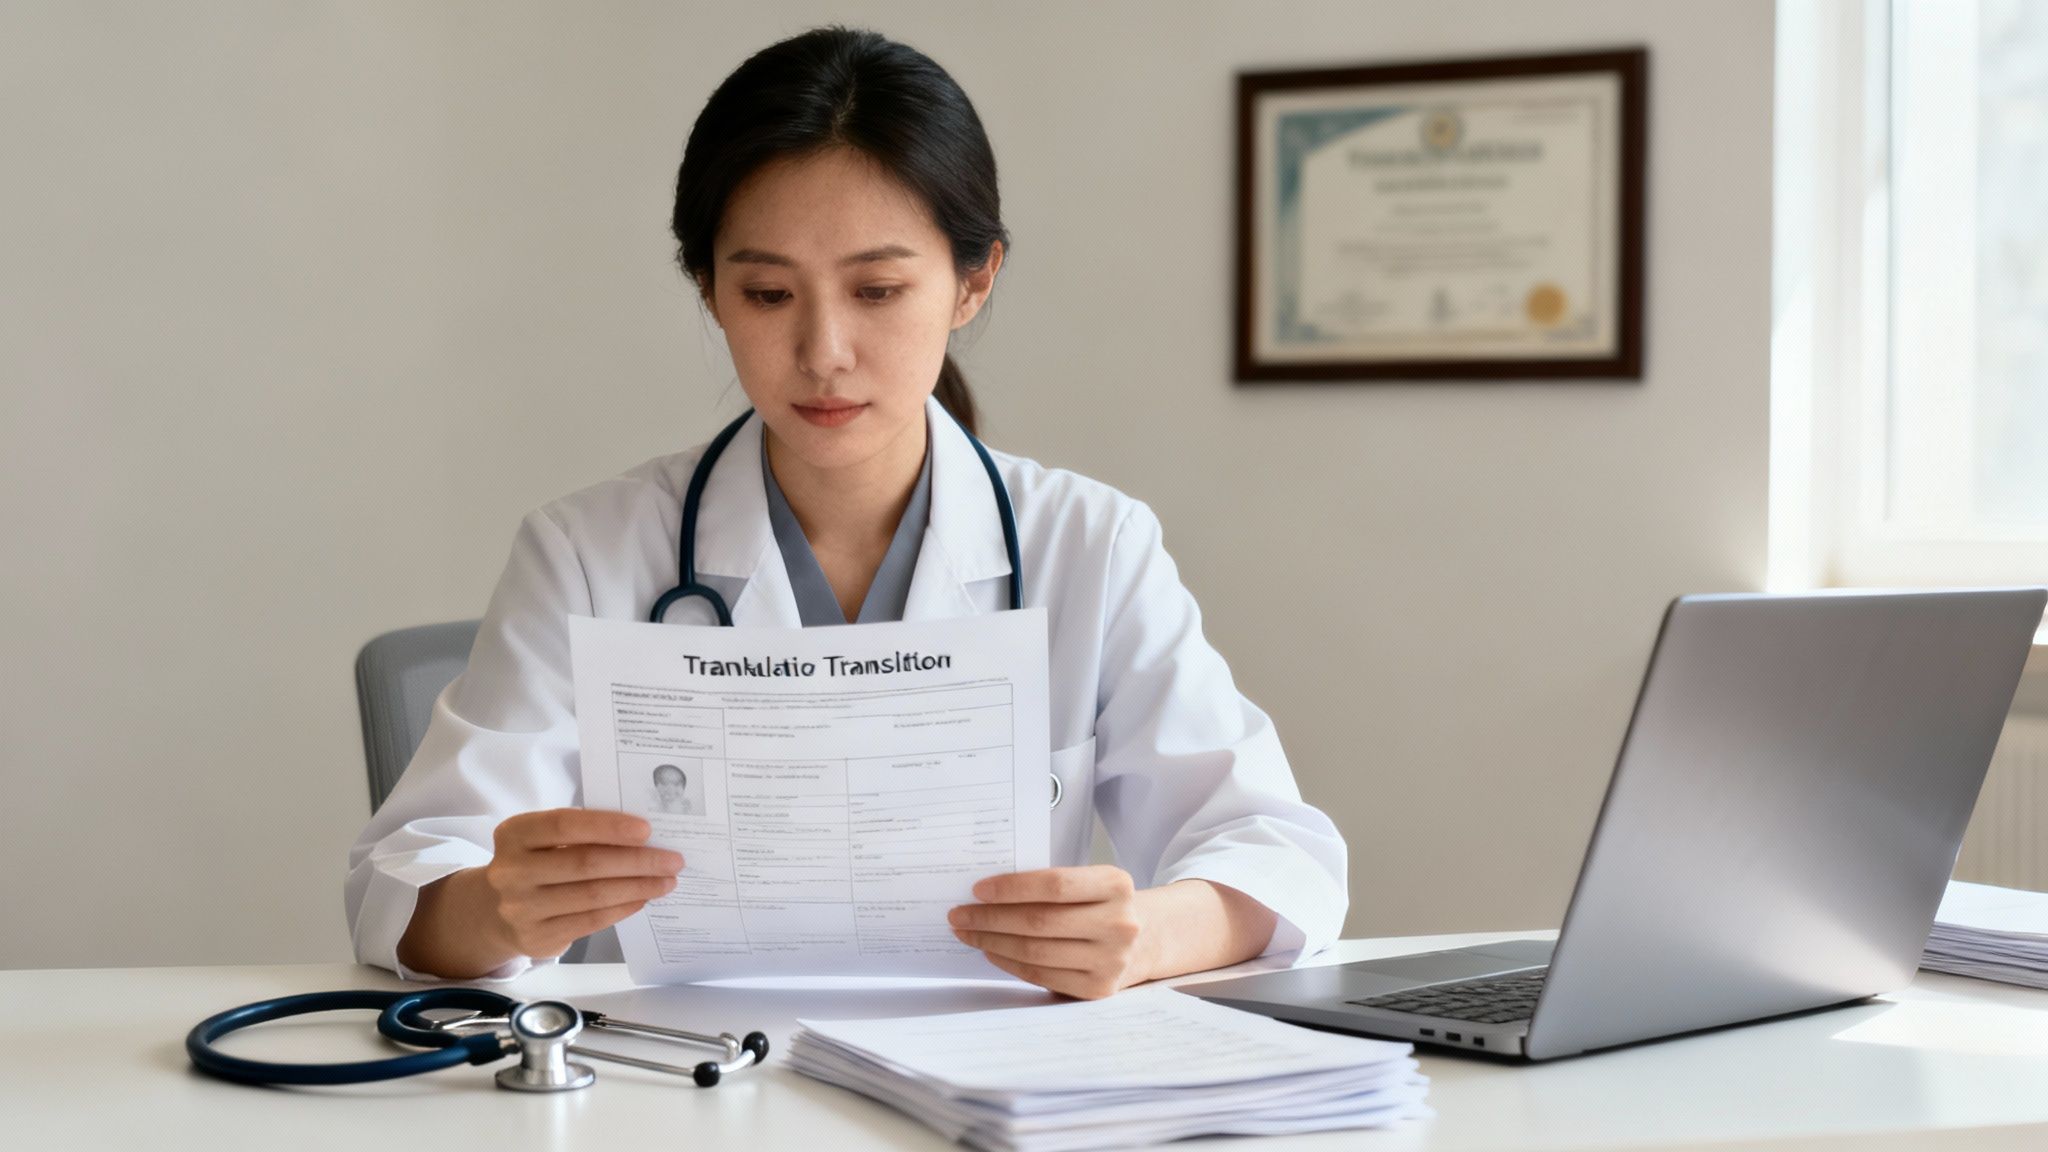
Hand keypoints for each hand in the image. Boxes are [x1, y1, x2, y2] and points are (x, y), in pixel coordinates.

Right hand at [473, 808, 683, 959]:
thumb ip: (580, 833)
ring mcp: (521, 908)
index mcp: (514, 834)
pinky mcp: (535, 937)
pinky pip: (590, 921)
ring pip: (592, 895)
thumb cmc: (536, 863)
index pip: (564, 825)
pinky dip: (622, 908)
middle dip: (637, 861)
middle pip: (585, 863)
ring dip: (638, 887)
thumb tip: (641, 836)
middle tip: (672, 860)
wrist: (495, 910)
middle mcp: (512, 871)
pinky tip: (642, 898)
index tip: (646, 829)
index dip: (607, 827)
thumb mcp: (543, 840)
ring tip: (666, 881)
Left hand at [948, 866, 1148, 998]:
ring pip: (1035, 952)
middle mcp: (1119, 923)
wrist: (1146, 938)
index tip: (978, 890)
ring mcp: (1111, 960)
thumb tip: (987, 894)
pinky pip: (1041, 975)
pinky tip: (992, 951)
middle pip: (1039, 922)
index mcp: (1116, 884)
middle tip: (959, 915)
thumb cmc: (1103, 904)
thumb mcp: (1092, 883)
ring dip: (993, 942)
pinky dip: (1010, 963)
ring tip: (969, 933)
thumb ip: (1051, 886)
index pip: (1054, 885)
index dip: (1011, 888)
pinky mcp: (1098, 989)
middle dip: (990, 918)